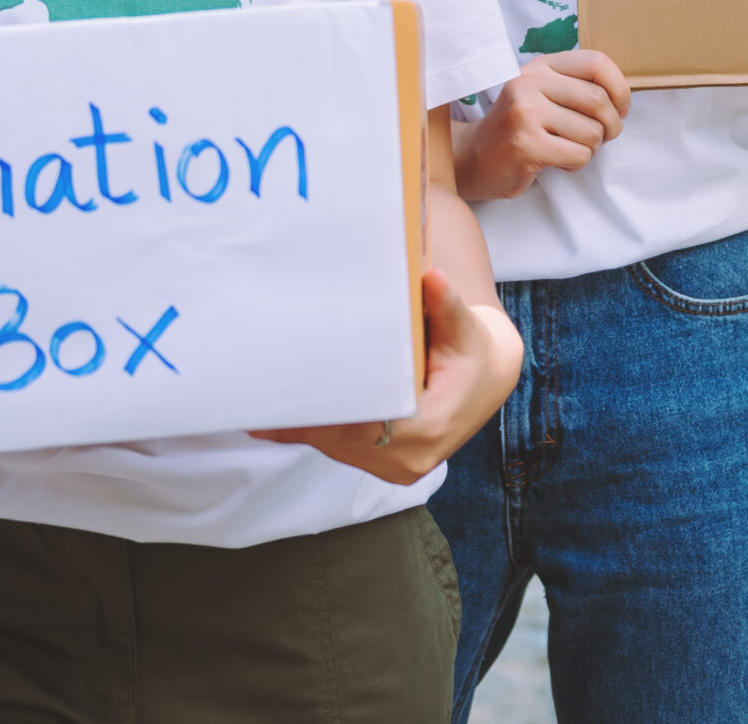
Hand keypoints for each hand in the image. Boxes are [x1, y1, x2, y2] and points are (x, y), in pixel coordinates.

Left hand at [250, 267, 523, 484]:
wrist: (484, 381)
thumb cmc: (471, 352)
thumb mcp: (465, 327)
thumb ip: (445, 305)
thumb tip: (432, 279)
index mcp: (430, 428)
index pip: (366, 421)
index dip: (330, 403)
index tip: (298, 383)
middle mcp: (409, 459)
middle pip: (340, 436)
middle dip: (306, 410)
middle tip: (263, 384)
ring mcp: (394, 468)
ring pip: (333, 445)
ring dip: (304, 421)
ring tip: (265, 393)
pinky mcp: (382, 465)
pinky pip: (336, 449)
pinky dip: (307, 430)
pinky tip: (267, 422)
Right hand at [451, 49, 630, 201]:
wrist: (473, 157)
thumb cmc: (521, 127)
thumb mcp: (543, 93)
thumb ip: (576, 86)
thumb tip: (623, 99)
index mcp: (540, 65)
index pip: (596, 62)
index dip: (619, 88)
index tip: (620, 108)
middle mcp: (530, 82)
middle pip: (599, 100)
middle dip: (611, 126)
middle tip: (602, 138)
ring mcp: (525, 113)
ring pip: (592, 132)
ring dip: (591, 148)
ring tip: (568, 148)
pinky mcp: (526, 145)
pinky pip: (578, 155)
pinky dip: (576, 164)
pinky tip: (557, 161)